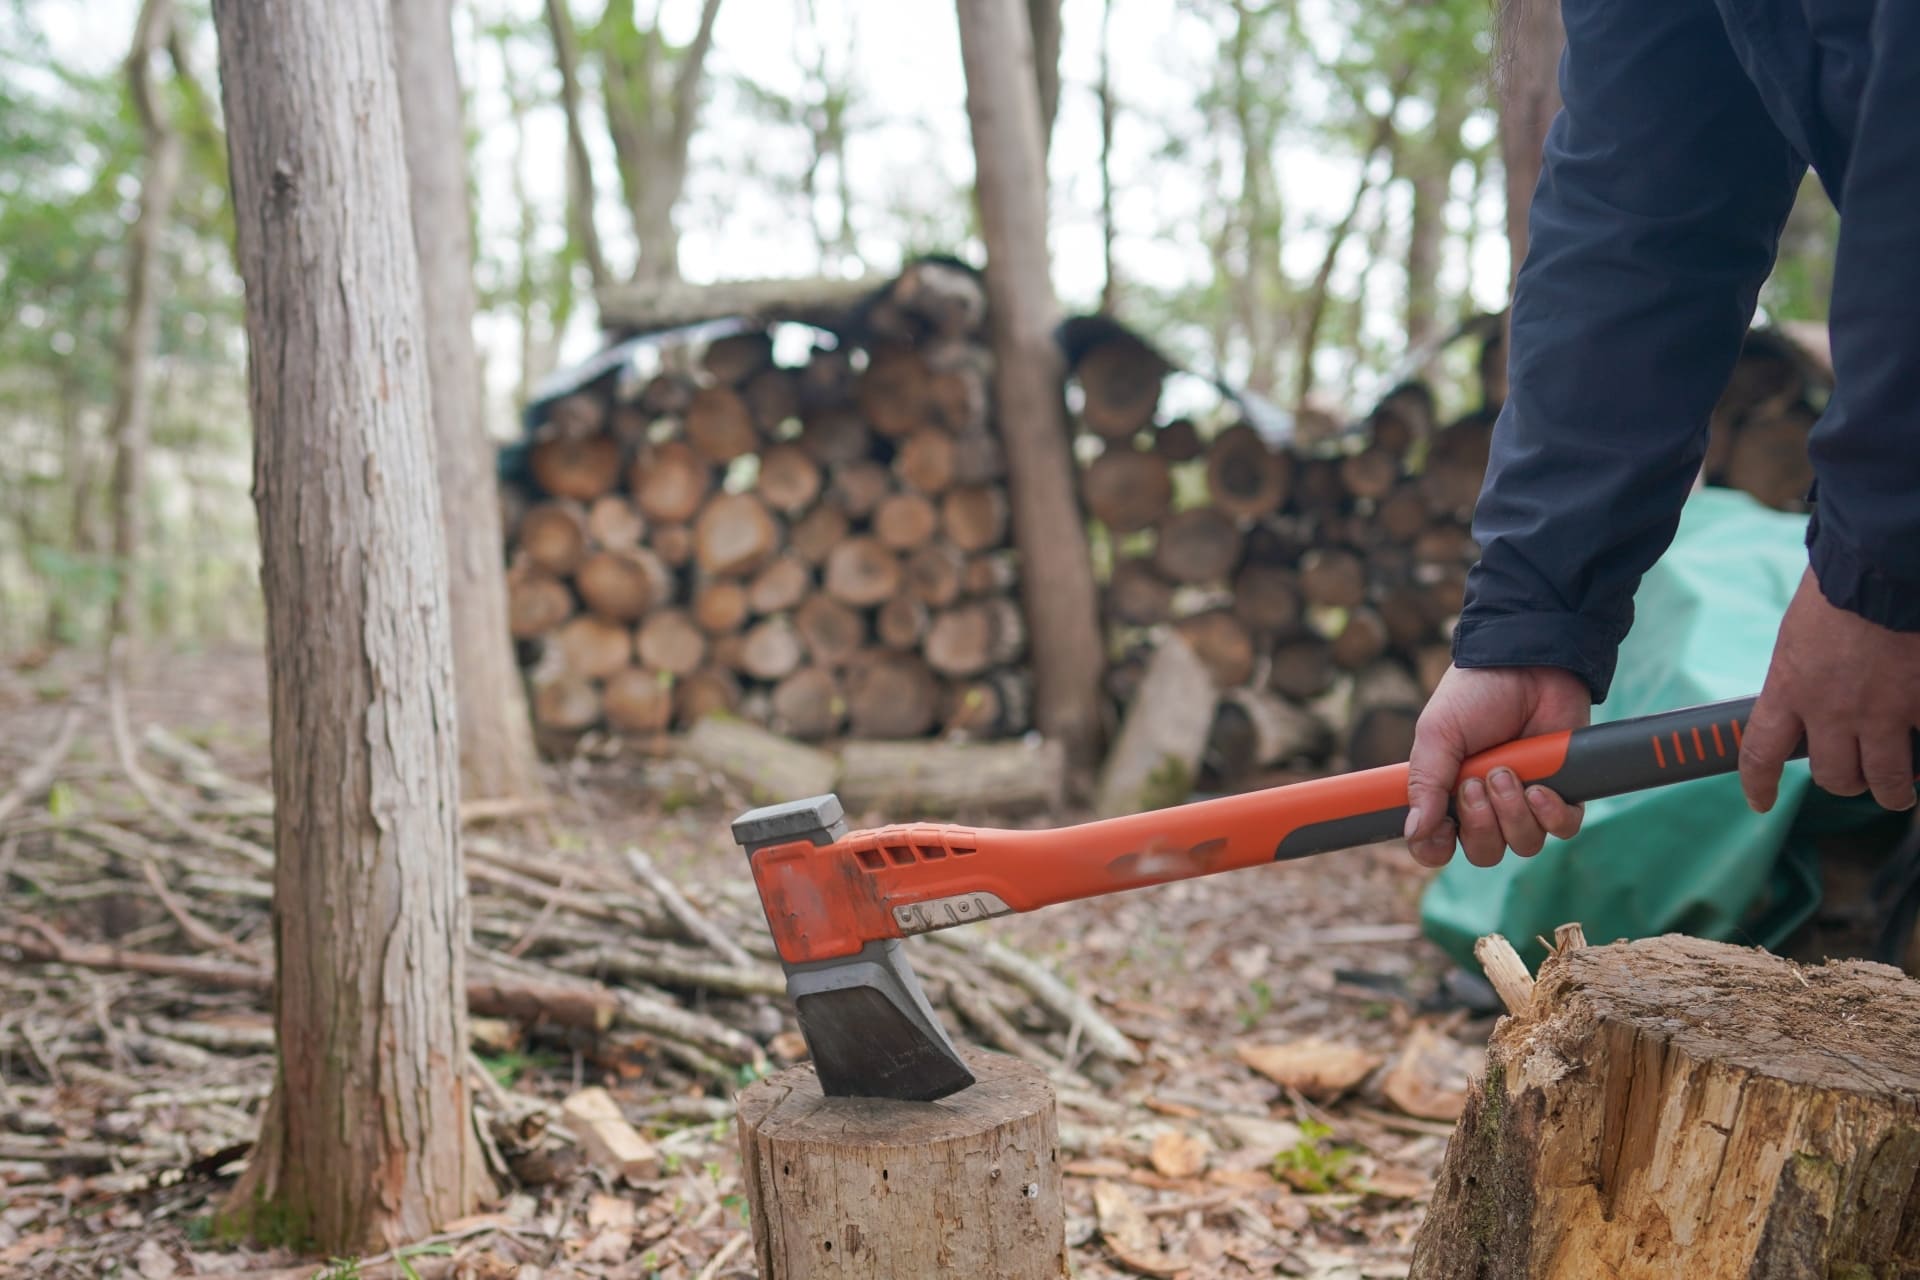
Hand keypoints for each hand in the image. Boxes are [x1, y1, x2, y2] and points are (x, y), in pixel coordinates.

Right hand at [1405, 665, 1590, 867]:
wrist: (1530, 664)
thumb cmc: (1476, 695)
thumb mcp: (1436, 734)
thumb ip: (1425, 784)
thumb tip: (1413, 832)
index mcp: (1448, 793)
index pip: (1437, 845)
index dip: (1436, 848)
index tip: (1441, 831)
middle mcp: (1487, 805)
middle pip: (1484, 852)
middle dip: (1481, 824)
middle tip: (1478, 783)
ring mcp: (1526, 800)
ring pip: (1524, 844)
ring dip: (1514, 812)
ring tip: (1508, 771)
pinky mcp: (1564, 792)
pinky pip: (1562, 829)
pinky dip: (1551, 814)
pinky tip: (1541, 787)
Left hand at [1741, 568, 1919, 813]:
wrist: (1882, 567)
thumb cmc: (1838, 586)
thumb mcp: (1799, 636)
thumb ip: (1804, 674)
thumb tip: (1809, 690)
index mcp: (1789, 689)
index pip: (1761, 753)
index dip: (1758, 785)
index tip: (1761, 802)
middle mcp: (1832, 711)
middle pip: (1834, 777)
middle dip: (1845, 782)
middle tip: (1856, 777)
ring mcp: (1882, 712)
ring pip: (1886, 778)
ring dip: (1893, 789)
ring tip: (1900, 789)